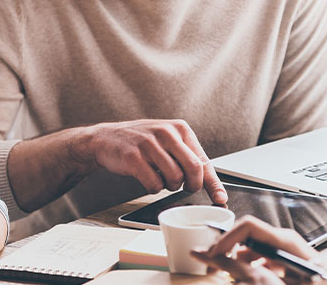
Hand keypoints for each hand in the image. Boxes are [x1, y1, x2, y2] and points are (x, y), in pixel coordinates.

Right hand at [74, 119, 227, 203]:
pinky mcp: (134, 157)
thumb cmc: (140, 142)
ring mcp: (149, 144)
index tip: (220, 198)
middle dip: (190, 185)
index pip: (203, 159)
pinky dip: (153, 188)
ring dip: (169, 186)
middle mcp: (166, 133)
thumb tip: (210, 183)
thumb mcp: (167, 141)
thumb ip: (187, 156)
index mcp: (180, 128)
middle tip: (182, 187)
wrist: (105, 139)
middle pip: (193, 169)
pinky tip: (147, 178)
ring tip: (160, 177)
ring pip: (174, 178)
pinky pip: (154, 184)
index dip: (213, 183)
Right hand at [191, 216, 326, 283]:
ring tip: (222, 271)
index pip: (248, 226)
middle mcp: (283, 240)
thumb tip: (238, 267)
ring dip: (234, 259)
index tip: (214, 252)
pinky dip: (246, 266)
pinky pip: (259, 257)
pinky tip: (243, 278)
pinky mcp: (284, 259)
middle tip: (210, 263)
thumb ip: (262, 275)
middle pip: (245, 236)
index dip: (227, 237)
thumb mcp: (288, 282)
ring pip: (251, 248)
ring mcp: (284, 248)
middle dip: (225, 249)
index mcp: (284, 241)